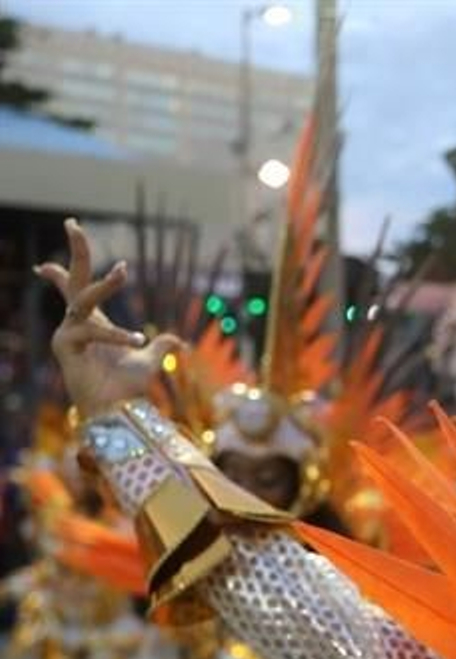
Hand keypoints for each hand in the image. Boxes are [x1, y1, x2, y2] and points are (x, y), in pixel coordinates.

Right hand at [34, 219, 182, 418]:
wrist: (117, 412)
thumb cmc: (127, 389)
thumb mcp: (149, 361)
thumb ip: (161, 347)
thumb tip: (178, 341)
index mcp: (92, 323)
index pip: (75, 290)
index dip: (64, 271)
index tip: (49, 257)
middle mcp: (76, 324)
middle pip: (74, 280)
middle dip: (76, 251)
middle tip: (73, 222)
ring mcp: (67, 333)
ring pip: (85, 299)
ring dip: (106, 284)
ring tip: (124, 269)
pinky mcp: (65, 346)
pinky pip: (95, 332)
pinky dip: (118, 336)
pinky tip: (138, 340)